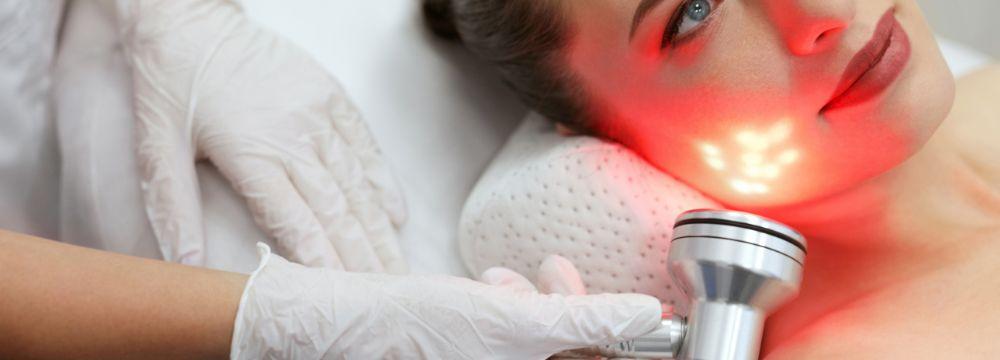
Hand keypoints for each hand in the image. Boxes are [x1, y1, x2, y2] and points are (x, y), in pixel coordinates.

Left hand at [114, 0, 405, 270]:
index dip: (324, 263)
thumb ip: (172, 207)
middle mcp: (294, 136)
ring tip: (398, 265)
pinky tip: (396, 213)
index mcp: (251, 153)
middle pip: (338, 210)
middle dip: (364, 257)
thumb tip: (185, 263)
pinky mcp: (331, 95)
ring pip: (358, 183)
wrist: (191, 16)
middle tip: (386, 291)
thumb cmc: (170, 79)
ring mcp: (318, 113)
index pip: (297, 222)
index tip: (344, 294)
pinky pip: (365, 145)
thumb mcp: (155, 143)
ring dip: (379, 229)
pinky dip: (383, 182)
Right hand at [231, 245, 661, 359]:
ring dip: (534, 301)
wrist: (353, 324)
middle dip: (566, 305)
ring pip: (544, 338)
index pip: (600, 359)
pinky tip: (489, 287)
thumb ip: (585, 318)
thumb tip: (645, 314)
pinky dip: (510, 307)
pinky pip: (514, 336)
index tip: (637, 308)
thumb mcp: (512, 320)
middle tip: (552, 272)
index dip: (623, 335)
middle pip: (574, 349)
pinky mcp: (479, 356)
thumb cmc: (418, 326)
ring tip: (502, 280)